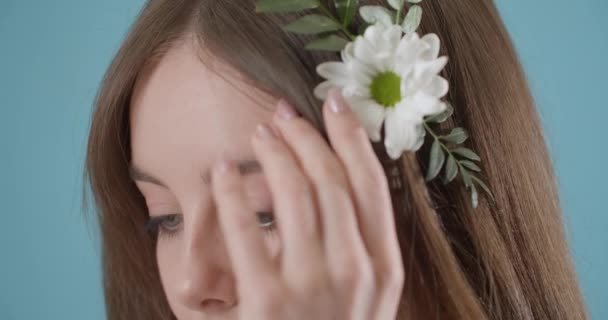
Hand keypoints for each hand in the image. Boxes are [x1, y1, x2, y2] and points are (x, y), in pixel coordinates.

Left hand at [211, 89, 403, 319]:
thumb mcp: (367, 299)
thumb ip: (363, 248)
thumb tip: (341, 185)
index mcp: (383, 268)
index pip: (372, 185)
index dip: (353, 137)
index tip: (336, 103)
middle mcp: (355, 271)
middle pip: (331, 181)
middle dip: (307, 137)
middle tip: (285, 113)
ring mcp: (312, 286)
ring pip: (296, 194)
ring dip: (276, 152)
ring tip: (261, 133)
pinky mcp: (267, 303)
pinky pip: (247, 230)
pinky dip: (234, 192)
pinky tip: (225, 171)